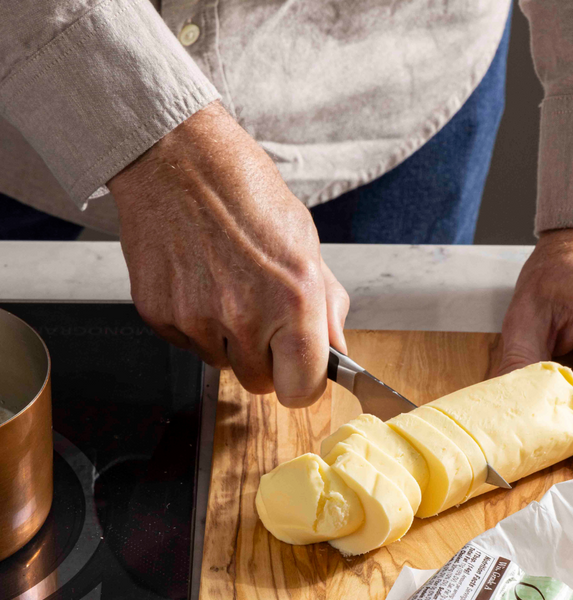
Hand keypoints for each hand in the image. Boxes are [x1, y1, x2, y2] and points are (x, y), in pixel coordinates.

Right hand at [109, 101, 348, 404]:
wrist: (177, 158)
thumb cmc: (246, 193)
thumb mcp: (306, 245)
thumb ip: (325, 307)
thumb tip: (335, 350)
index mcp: (293, 302)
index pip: (302, 391)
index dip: (302, 383)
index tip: (299, 371)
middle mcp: (245, 318)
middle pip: (258, 384)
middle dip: (264, 360)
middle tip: (259, 316)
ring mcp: (197, 319)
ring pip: (220, 365)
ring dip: (227, 341)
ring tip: (225, 286)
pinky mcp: (159, 314)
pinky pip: (187, 344)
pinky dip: (195, 324)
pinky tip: (198, 281)